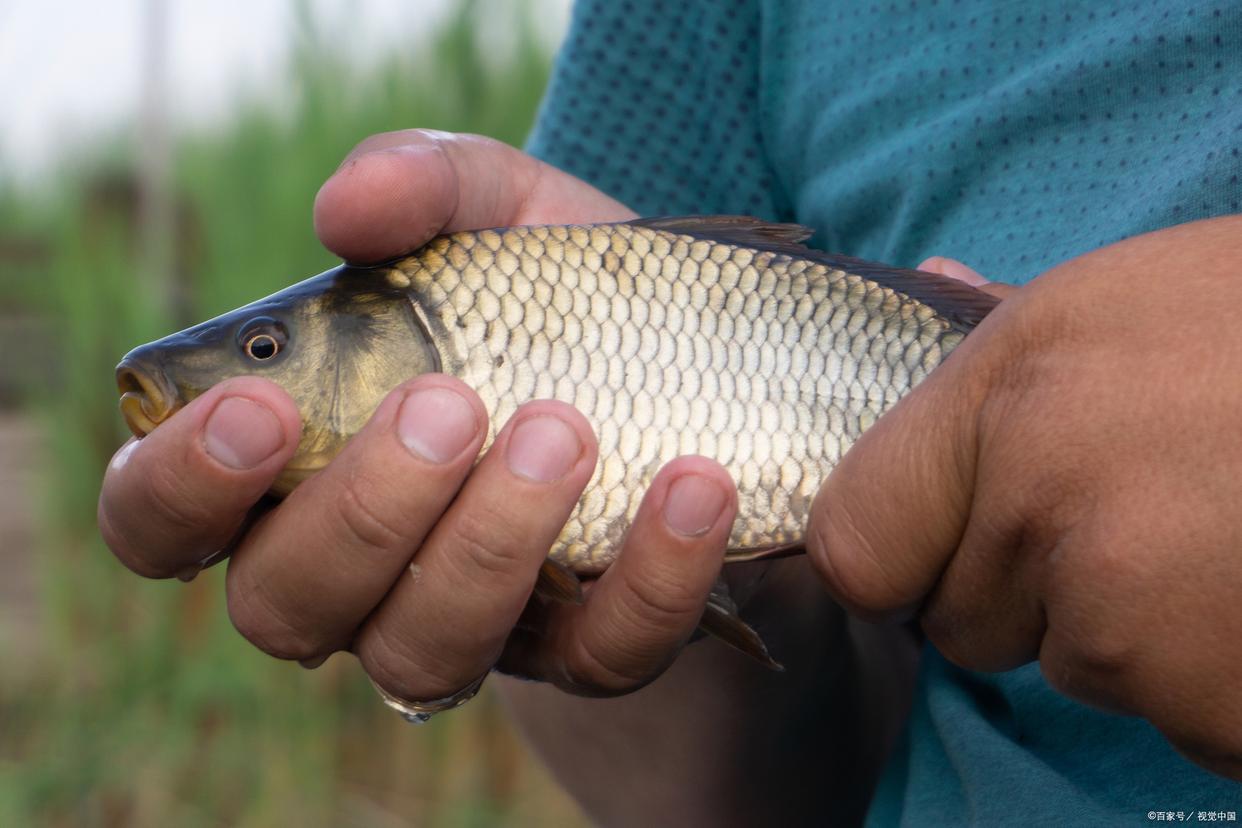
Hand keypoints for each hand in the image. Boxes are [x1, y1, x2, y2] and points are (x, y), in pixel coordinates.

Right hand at [100, 129, 748, 701]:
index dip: (179, 487)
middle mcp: (357, 568)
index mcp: (290, 465)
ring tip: (568, 430)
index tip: (258, 411)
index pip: (163, 519)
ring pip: (427, 652)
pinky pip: (599, 657)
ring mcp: (469, 621)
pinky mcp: (584, 648)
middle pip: (288, 604)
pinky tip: (694, 485)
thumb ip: (420, 185)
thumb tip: (346, 208)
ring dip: (490, 548)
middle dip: (361, 512)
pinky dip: (648, 576)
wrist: (701, 363)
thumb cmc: (551, 293)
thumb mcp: (497, 212)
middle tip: (450, 404)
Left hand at [808, 217, 1241, 778]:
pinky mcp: (1210, 704)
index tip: (939, 546)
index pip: (857, 543)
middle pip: (960, 619)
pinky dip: (1214, 680)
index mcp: (1009, 392)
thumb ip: (1007, 319)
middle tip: (1138, 520)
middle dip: (1027, 591)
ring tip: (1225, 539)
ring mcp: (1128, 619)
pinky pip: (1172, 715)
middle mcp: (1043, 508)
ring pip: (1075, 666)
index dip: (898, 554)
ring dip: (1134, 631)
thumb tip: (934, 283)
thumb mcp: (1134, 292)